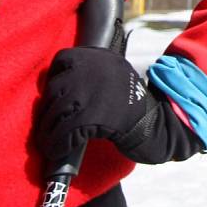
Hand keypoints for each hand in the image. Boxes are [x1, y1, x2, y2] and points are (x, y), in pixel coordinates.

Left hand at [35, 47, 204, 164]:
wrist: (159, 126)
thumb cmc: (132, 105)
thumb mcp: (112, 75)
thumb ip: (89, 74)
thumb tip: (55, 85)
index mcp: (98, 56)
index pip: (61, 60)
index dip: (54, 80)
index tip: (54, 97)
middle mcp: (94, 68)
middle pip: (55, 88)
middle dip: (48, 110)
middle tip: (47, 126)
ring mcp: (94, 90)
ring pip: (57, 111)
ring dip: (48, 130)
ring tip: (48, 142)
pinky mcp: (94, 116)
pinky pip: (64, 131)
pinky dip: (57, 144)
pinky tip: (56, 150)